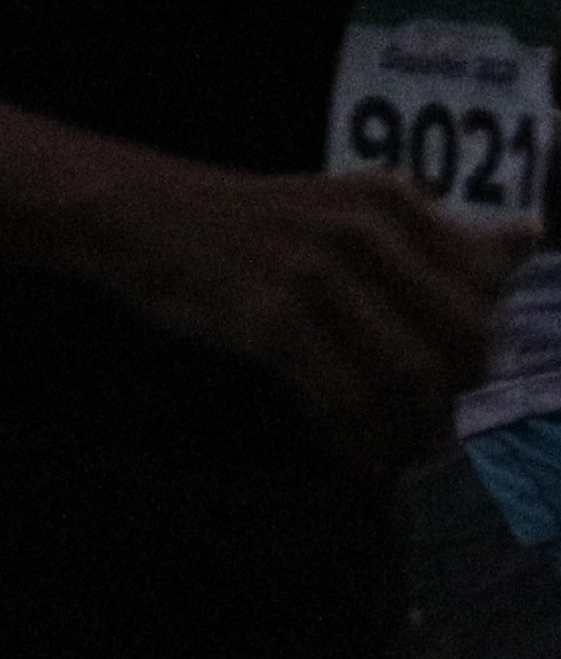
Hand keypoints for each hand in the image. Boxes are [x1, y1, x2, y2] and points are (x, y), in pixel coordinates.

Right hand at [141, 165, 523, 468]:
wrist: (137, 213)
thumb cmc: (245, 221)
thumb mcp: (349, 206)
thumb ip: (437, 231)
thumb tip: (531, 239)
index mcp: (392, 201)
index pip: (484, 287)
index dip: (478, 346)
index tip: (456, 380)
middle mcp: (365, 231)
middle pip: (460, 337)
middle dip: (457, 395)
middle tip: (434, 426)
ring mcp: (317, 274)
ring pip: (409, 373)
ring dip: (414, 429)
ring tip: (402, 453)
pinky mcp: (271, 318)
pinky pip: (341, 395)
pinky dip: (358, 437)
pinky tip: (357, 457)